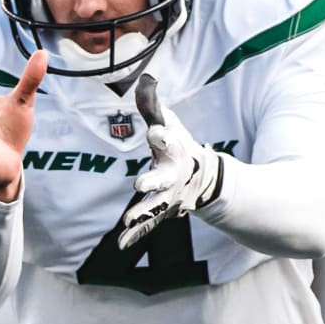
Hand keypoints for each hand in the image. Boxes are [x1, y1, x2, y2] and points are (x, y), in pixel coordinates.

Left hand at [118, 74, 220, 249]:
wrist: (202, 177)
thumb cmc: (178, 144)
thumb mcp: (167, 123)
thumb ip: (152, 104)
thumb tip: (145, 79)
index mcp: (173, 149)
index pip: (167, 140)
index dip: (162, 135)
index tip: (155, 132)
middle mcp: (172, 174)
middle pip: (162, 178)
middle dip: (152, 181)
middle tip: (139, 184)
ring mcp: (169, 196)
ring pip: (156, 206)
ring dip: (142, 214)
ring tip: (127, 221)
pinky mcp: (163, 212)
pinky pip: (149, 224)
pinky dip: (137, 235)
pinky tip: (122, 244)